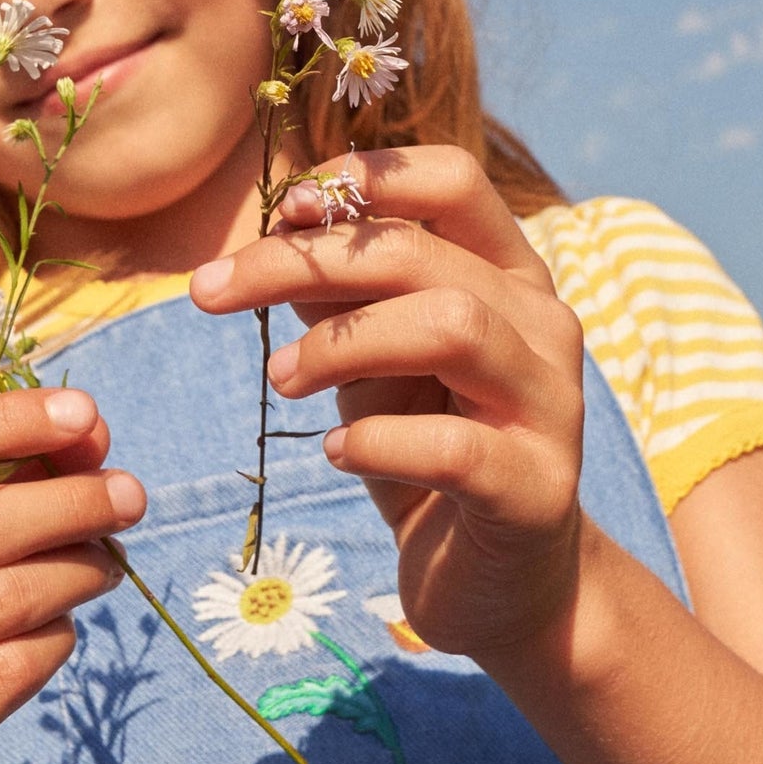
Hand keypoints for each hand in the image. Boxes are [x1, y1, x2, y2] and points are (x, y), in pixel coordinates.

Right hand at [0, 387, 143, 763]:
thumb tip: (86, 434)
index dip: (5, 423)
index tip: (86, 414)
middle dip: (69, 502)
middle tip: (130, 495)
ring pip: (3, 600)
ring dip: (77, 569)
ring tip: (106, 561)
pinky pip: (13, 668)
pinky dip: (56, 637)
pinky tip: (59, 629)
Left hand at [189, 146, 585, 662]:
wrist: (498, 584)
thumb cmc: (428, 455)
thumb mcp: (373, 364)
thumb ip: (340, 297)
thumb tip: (277, 225)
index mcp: (510, 278)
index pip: (454, 182)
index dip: (365, 180)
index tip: (280, 207)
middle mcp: (543, 327)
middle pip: (421, 254)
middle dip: (302, 263)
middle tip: (212, 292)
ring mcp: (551, 407)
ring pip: (451, 327)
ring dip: (342, 344)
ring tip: (279, 380)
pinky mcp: (537, 490)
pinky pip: (454, 447)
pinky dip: (376, 441)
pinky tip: (334, 452)